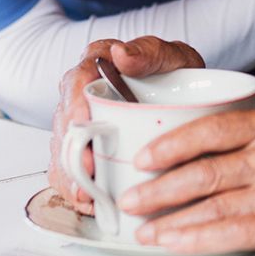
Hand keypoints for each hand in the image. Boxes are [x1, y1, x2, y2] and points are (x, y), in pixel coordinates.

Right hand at [47, 35, 204, 213]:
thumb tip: (121, 54)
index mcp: (96, 65)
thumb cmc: (177, 74)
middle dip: (72, 152)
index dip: (75, 107)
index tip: (84, 125)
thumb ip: (149, 52)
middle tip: (88, 173)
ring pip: (63, 151)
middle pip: (65, 124)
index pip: (75, 82)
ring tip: (87, 197)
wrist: (191, 97)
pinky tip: (89, 203)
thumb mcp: (172, 57)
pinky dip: (76, 190)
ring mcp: (81, 125)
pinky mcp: (86, 151)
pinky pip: (70, 171)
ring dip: (71, 176)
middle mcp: (81, 95)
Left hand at [119, 105, 254, 255]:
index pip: (214, 127)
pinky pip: (234, 230)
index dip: (174, 143)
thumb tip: (204, 148)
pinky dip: (199, 237)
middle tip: (132, 197)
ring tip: (145, 228)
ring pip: (213, 201)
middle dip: (160, 185)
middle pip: (206, 166)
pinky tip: (177, 242)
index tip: (146, 156)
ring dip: (171, 217)